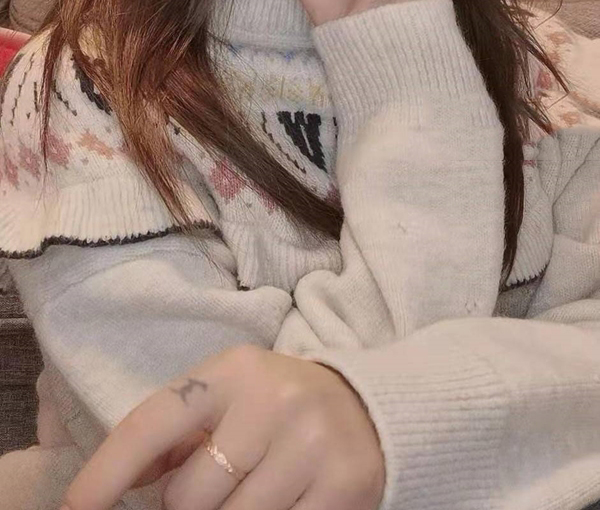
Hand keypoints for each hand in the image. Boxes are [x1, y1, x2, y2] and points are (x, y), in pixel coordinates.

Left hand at [59, 344, 385, 509]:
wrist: (368, 408)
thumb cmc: (277, 408)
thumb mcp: (229, 399)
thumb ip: (176, 435)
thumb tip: (118, 485)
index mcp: (232, 371)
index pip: (152, 423)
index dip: (106, 472)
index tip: (74, 509)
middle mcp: (271, 400)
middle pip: (190, 496)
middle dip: (192, 508)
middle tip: (221, 488)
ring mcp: (310, 444)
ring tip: (254, 492)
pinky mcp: (343, 486)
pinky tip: (284, 505)